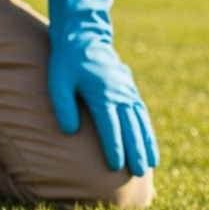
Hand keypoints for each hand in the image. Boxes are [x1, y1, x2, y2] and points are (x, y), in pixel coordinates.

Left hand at [46, 0, 159, 175]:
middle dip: (135, 151)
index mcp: (102, 93)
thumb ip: (63, 106)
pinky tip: (150, 145)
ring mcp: (128, 91)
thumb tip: (69, 132)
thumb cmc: (66, 61)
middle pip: (130, 127)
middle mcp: (120, 93)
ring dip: (146, 143)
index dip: (113, 147)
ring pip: (141, 122)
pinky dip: (147, 130)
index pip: (110, 126)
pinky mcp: (130, 89)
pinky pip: (142, 113)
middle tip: (138, 173)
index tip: (115, 166)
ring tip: (150, 165)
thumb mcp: (58, 81)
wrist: (84, 36)